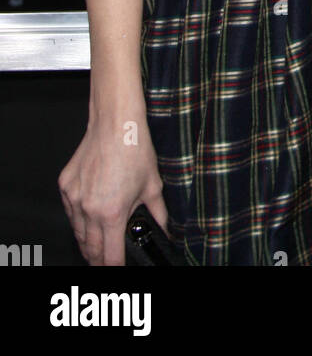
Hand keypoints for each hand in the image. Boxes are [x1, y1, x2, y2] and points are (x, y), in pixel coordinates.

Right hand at [58, 118, 168, 265]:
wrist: (115, 124)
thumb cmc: (134, 150)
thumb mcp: (153, 186)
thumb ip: (159, 214)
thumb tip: (166, 230)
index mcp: (112, 213)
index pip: (110, 255)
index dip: (115, 267)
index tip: (118, 269)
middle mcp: (89, 209)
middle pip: (90, 249)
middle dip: (98, 260)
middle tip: (105, 262)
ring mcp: (74, 198)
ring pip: (77, 233)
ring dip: (87, 243)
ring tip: (96, 246)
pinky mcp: (65, 186)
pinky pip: (70, 212)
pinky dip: (78, 220)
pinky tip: (88, 218)